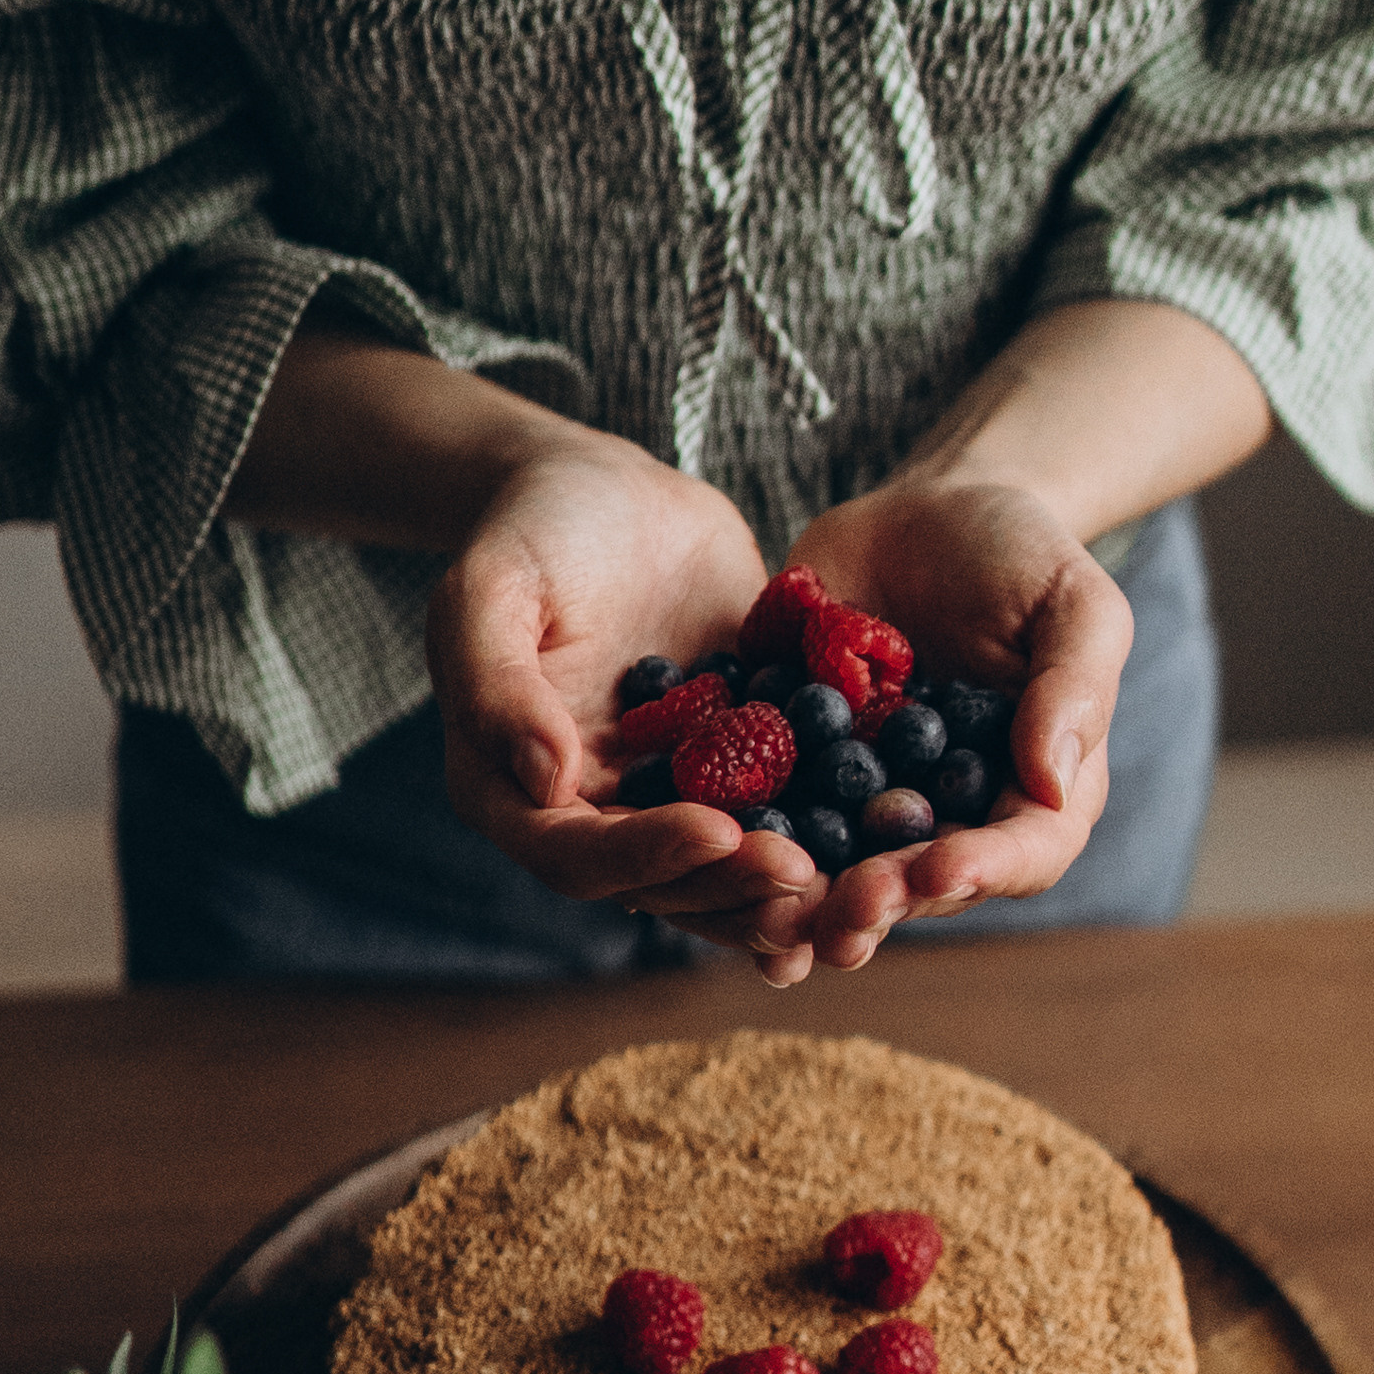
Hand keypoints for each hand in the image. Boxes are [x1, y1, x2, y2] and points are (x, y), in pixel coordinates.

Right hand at [426, 432, 819, 950]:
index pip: (577, 855)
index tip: (719, 832)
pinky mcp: (735, 759)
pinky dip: (826, 830)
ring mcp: (667, 789)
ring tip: (848, 881)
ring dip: (783, 885)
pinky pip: (779, 807)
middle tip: (805, 873)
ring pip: (725, 867)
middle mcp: (592, 808)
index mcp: (515, 789)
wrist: (605, 487)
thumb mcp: (487, 590)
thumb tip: (545, 781)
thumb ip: (497, 686)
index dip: (648, 856)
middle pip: (661, 883)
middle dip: (732, 885)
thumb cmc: (528, 528)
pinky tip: (885, 832)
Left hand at [742, 481, 1135, 985]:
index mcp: (1036, 792)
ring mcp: (874, 802)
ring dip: (810, 903)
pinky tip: (712, 861)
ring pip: (844, 873)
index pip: (1023, 853)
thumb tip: (1053, 782)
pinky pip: (773, 819)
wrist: (924, 512)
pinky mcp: (801, 771)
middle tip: (844, 908)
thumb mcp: (1073, 604)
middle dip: (885, 901)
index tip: (936, 871)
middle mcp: (954, 815)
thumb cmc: (1021, 554)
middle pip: (927, 884)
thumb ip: (1073, 688)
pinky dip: (743, 848)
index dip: (982, 870)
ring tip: (777, 921)